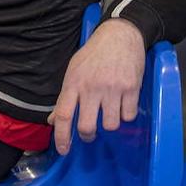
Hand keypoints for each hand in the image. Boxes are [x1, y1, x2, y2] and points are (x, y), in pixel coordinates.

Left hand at [48, 18, 145, 154]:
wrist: (120, 35)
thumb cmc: (94, 54)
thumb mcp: (74, 71)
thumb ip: (64, 98)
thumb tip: (53, 121)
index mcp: (74, 83)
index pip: (63, 116)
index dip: (62, 137)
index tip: (64, 150)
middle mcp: (92, 87)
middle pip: (87, 126)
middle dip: (88, 136)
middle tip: (90, 132)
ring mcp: (112, 88)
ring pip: (110, 125)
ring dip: (109, 124)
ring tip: (109, 112)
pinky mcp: (131, 88)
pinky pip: (128, 116)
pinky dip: (126, 115)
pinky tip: (123, 104)